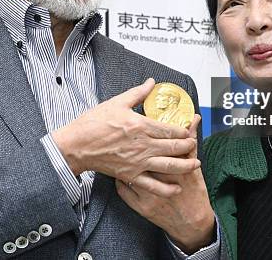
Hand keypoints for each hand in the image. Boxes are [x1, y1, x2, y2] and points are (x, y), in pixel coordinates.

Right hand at [51, 79, 200, 196]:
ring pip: (168, 166)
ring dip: (185, 165)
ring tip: (195, 164)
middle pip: (173, 147)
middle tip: (194, 144)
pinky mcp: (130, 175)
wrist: (76, 145)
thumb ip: (138, 93)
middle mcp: (142, 145)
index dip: (184, 130)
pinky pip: (152, 185)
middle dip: (188, 146)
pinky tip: (176, 187)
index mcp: (140, 126)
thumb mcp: (117, 103)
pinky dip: (166, 188)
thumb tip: (151, 83)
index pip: (170, 129)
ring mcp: (137, 162)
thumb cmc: (93, 123)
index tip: (189, 129)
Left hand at [115, 115, 215, 253]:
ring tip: (118, 152)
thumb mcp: (194, 165)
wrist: (191, 222)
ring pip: (127, 172)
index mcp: (173, 166)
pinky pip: (123, 189)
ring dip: (121, 161)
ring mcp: (148, 194)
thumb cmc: (194, 192)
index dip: (148, 132)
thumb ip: (192, 141)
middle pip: (140, 155)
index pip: (158, 143)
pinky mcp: (140, 206)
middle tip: (124, 134)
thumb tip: (194, 119)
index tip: (141, 124)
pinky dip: (119, 180)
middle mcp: (160, 180)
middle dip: (130, 144)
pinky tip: (118, 172)